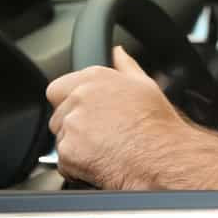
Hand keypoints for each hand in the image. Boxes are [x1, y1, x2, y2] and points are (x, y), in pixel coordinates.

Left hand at [46, 46, 187, 188]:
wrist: (159, 155)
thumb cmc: (156, 123)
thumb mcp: (146, 85)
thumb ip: (125, 65)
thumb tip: (118, 52)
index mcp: (95, 79)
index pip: (60, 87)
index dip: (70, 101)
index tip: (86, 112)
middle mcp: (79, 98)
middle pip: (59, 115)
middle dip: (74, 125)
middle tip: (100, 133)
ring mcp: (71, 125)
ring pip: (61, 138)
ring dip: (76, 145)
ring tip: (105, 148)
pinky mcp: (67, 151)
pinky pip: (64, 161)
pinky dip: (77, 164)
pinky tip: (101, 160)